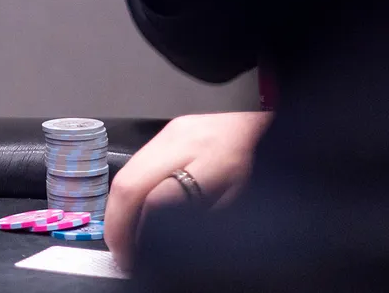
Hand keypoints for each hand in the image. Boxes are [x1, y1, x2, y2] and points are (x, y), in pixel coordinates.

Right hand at [104, 111, 271, 271]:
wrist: (272, 127)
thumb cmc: (269, 164)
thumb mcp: (244, 199)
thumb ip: (203, 216)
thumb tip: (161, 243)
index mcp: (214, 160)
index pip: (158, 200)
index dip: (139, 234)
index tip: (135, 261)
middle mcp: (185, 140)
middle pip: (130, 184)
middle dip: (118, 224)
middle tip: (120, 255)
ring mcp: (172, 132)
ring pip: (126, 173)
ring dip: (118, 210)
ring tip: (123, 239)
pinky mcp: (168, 132)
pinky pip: (137, 165)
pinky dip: (129, 194)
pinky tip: (133, 213)